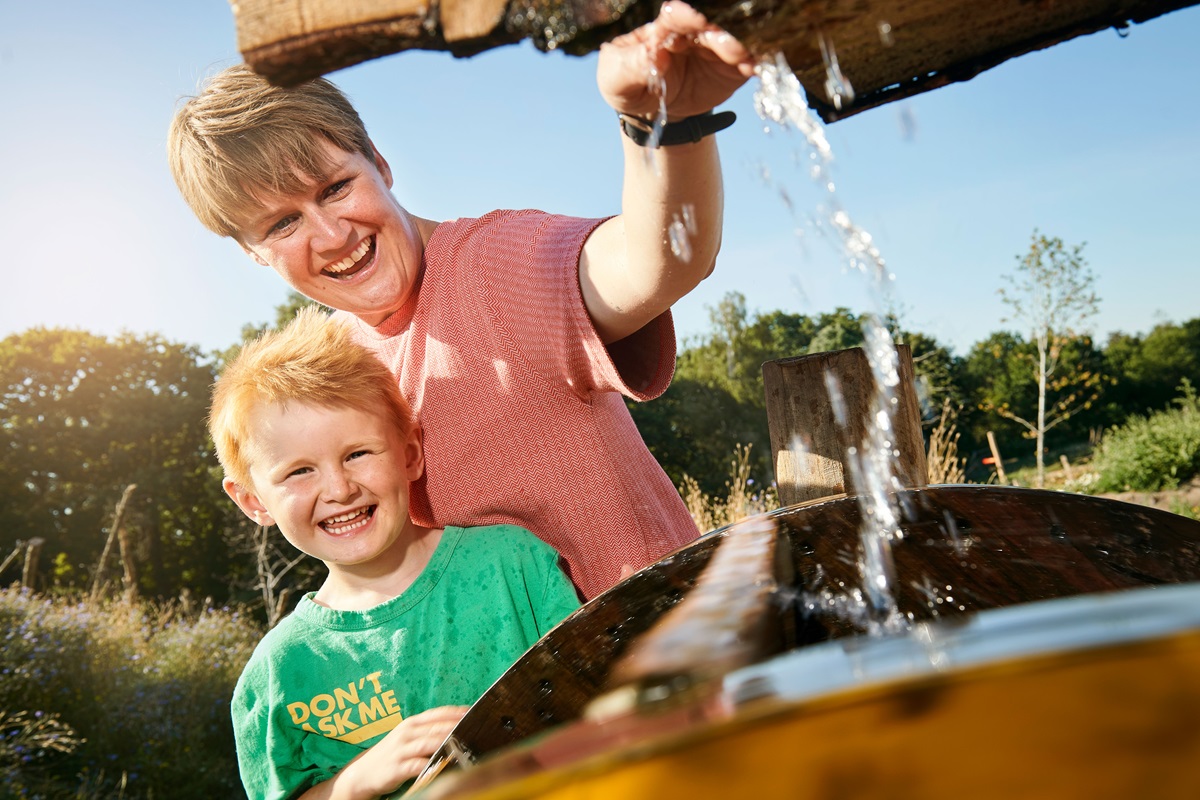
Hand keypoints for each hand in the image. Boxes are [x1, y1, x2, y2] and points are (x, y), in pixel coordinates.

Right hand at [304, 705, 467, 798]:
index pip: (439, 713)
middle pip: (438, 726)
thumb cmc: (391, 755)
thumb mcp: (408, 738)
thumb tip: (457, 728)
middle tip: (478, 728)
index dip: (458, 711)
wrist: (361, 774)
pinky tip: (444, 765)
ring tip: (465, 743)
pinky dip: (432, 765)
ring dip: (447, 743)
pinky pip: (417, 765)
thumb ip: (428, 732)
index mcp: (412, 723)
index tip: (477, 711)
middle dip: (458, 727)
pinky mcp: (396, 767)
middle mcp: (407, 732)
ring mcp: (401, 749)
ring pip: (429, 742)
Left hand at [597, 1, 755, 120]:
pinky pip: (748, 65)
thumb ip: (630, 66)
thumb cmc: (628, 84)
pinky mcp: (732, 71)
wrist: (651, 112)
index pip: (674, 17)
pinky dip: (756, 66)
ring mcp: (714, 50)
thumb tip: (653, 58)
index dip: (685, 16)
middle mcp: (692, 34)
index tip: (695, 19)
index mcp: (662, 29)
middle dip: (720, 35)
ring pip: (733, 43)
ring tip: (744, 59)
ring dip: (741, 49)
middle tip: (729, 47)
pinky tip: (758, 70)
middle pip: (710, 28)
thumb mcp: (616, 78)